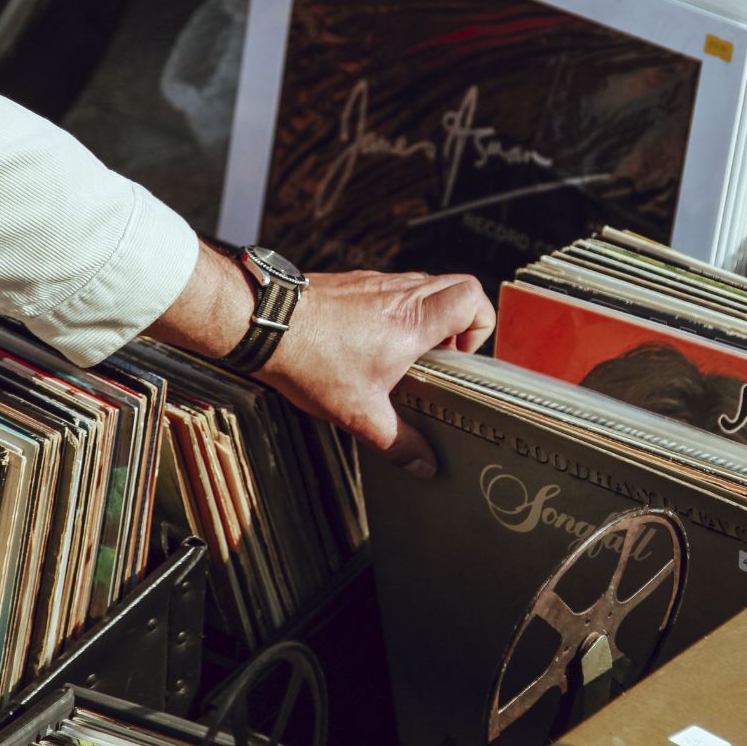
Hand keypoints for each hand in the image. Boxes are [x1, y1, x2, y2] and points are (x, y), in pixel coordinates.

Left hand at [148, 243, 494, 479]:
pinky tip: (374, 342)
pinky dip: (399, 310)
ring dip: (429, 315)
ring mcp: (379, 282)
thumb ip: (399, 442)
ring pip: (426, 285)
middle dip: (461, 321)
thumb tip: (423, 463)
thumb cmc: (311, 360)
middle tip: (442, 355)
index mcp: (414, 321)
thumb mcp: (360, 413)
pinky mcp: (357, 282)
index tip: (460, 357)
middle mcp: (402, 293)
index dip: (480, 326)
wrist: (266, 324)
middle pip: (458, 285)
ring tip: (408, 353)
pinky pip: (395, 288)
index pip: (473, 298)